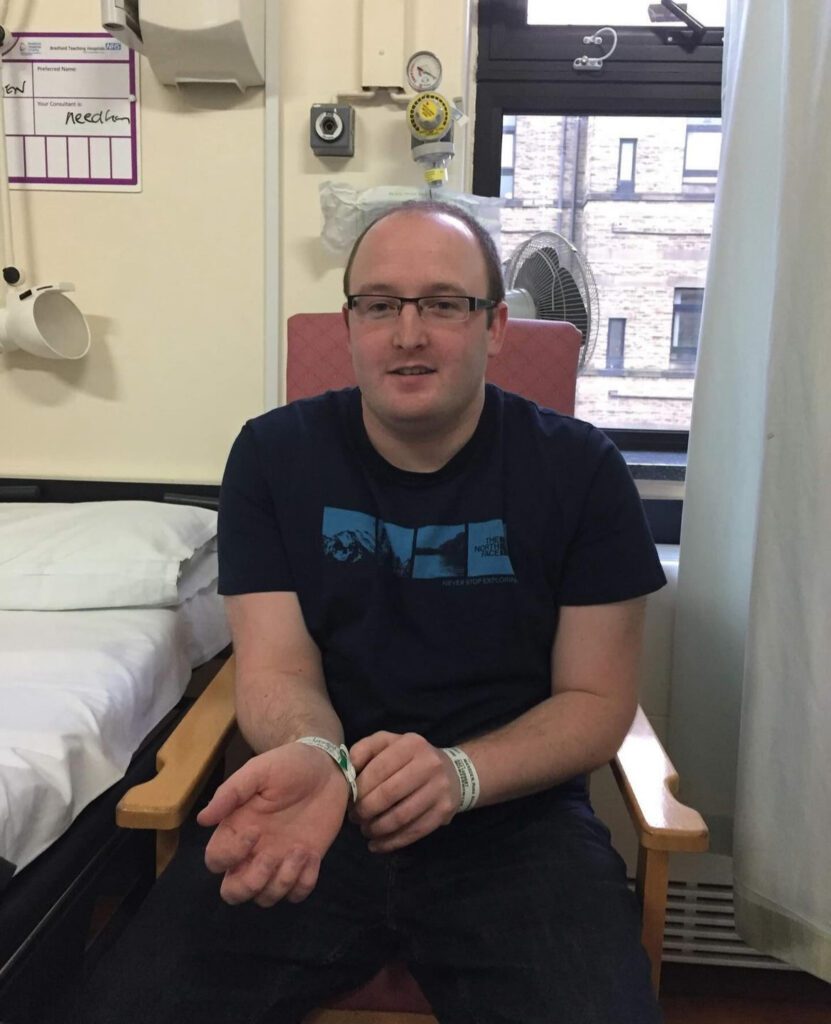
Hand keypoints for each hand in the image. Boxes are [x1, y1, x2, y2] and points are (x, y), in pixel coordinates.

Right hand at [196, 742, 348, 906]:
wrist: (326, 766)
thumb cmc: (288, 765)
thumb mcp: (258, 771)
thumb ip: (231, 793)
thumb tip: (202, 819)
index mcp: (236, 829)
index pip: (215, 860)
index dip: (230, 855)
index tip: (255, 830)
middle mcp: (253, 852)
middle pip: (233, 892)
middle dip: (250, 885)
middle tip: (272, 856)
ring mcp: (279, 861)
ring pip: (265, 898)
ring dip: (281, 882)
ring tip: (300, 850)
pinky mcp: (305, 865)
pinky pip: (297, 894)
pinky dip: (304, 883)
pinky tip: (312, 855)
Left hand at [349, 731, 460, 852]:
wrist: (453, 773)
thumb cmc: (410, 758)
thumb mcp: (388, 743)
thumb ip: (364, 750)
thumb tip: (346, 770)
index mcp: (411, 744)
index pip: (378, 769)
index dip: (359, 788)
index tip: (348, 800)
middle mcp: (429, 764)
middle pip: (388, 794)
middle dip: (365, 810)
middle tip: (355, 818)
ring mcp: (439, 789)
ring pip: (400, 817)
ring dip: (377, 829)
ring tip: (365, 830)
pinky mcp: (444, 812)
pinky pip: (414, 832)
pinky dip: (391, 842)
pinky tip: (377, 845)